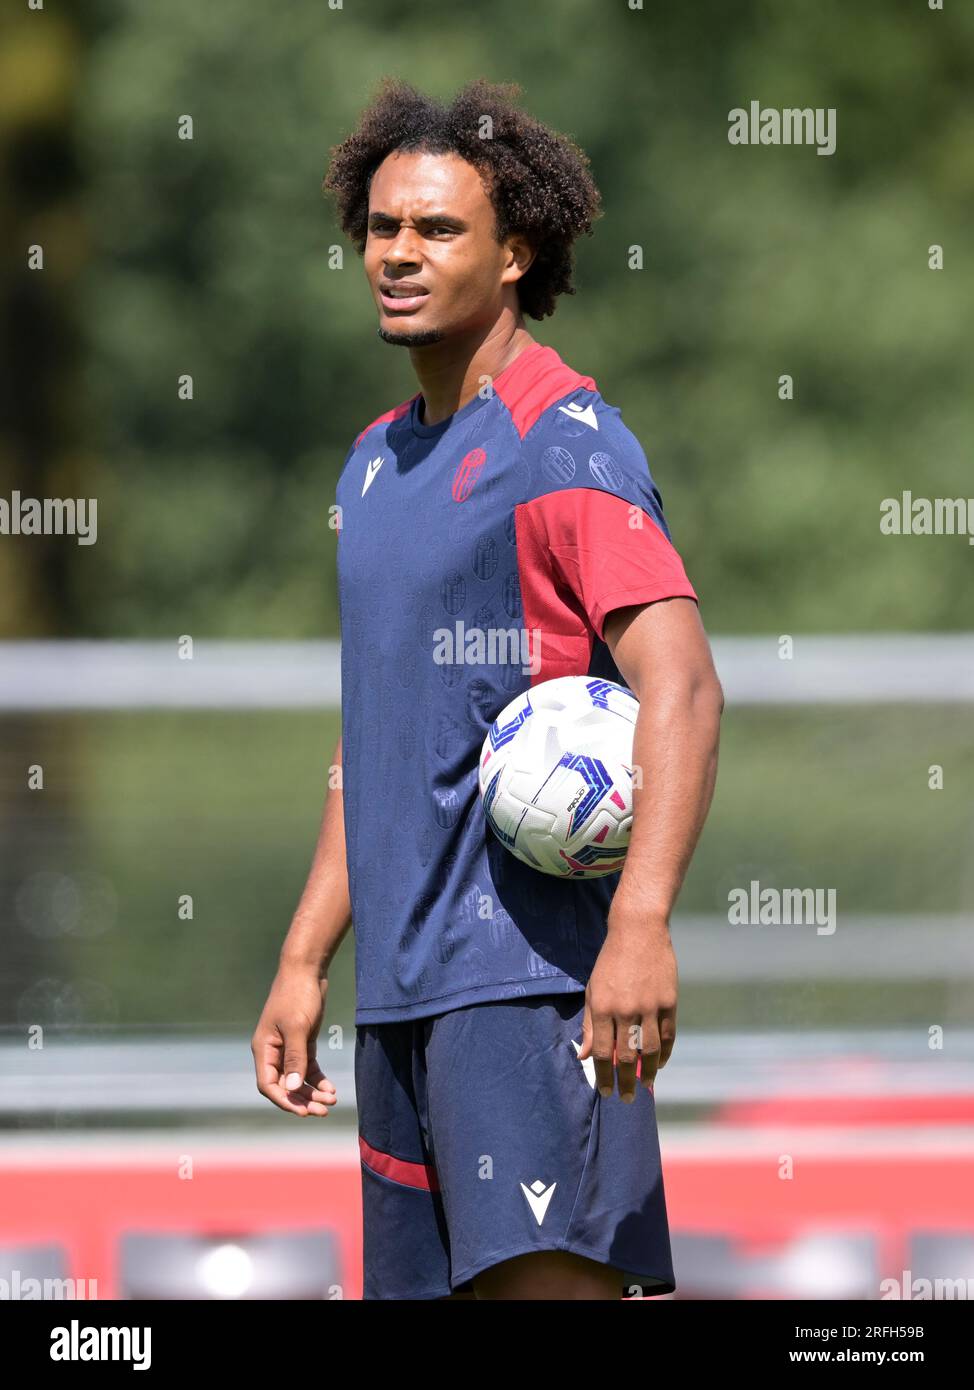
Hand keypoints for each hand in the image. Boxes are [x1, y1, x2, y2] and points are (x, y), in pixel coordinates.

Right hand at [251, 966, 337, 1115]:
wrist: (307, 969)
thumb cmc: (297, 995)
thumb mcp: (297, 1027)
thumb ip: (295, 1058)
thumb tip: (291, 1088)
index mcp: (263, 1048)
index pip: (268, 1084)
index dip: (284, 1101)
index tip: (304, 1112)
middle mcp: (273, 1051)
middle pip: (284, 1085)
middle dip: (303, 1100)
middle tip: (324, 1110)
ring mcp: (288, 1047)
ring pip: (297, 1078)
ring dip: (312, 1092)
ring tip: (331, 1100)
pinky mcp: (302, 1041)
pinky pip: (308, 1067)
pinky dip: (318, 1079)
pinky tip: (331, 1088)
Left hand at [578, 912, 677, 1101]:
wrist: (638, 931)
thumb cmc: (610, 962)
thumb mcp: (593, 989)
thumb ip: (589, 1024)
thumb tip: (584, 1055)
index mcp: (603, 1007)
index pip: (603, 1052)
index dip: (604, 1075)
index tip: (605, 1092)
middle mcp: (626, 1010)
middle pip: (626, 1056)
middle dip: (625, 1081)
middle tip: (626, 1099)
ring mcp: (650, 1006)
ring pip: (650, 1050)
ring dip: (647, 1073)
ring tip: (645, 1087)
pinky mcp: (669, 1001)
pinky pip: (668, 1036)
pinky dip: (664, 1054)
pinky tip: (659, 1064)